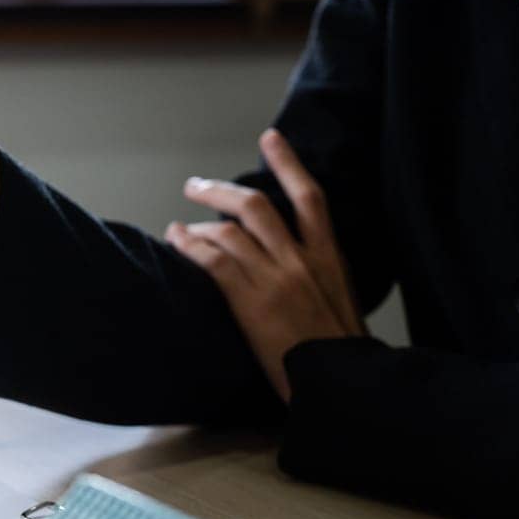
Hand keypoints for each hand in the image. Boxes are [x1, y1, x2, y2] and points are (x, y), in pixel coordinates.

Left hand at [165, 129, 364, 401]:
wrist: (341, 381)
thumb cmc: (338, 347)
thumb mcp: (340, 296)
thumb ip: (318, 268)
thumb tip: (291, 251)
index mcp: (329, 256)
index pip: (310, 196)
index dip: (288, 162)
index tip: (270, 138)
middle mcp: (300, 259)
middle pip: (255, 206)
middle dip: (218, 191)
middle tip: (195, 186)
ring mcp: (275, 280)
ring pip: (229, 232)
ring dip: (195, 225)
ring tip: (176, 229)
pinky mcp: (251, 302)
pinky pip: (214, 262)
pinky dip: (191, 247)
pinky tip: (176, 243)